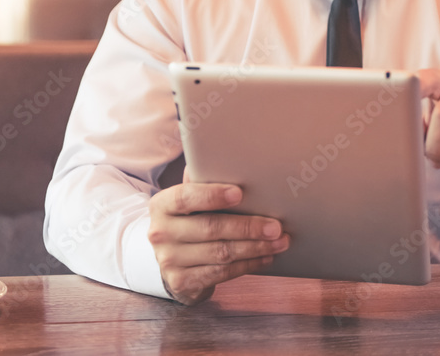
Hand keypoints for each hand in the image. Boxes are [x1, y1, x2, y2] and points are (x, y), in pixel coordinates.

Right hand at [148, 169, 289, 304]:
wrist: (169, 260)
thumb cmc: (188, 221)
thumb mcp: (189, 201)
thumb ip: (202, 181)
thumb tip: (228, 158)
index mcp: (162, 205)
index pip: (186, 197)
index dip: (212, 195)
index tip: (239, 193)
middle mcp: (161, 233)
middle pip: (210, 228)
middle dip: (248, 227)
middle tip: (276, 226)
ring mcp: (170, 260)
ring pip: (220, 253)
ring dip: (255, 247)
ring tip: (279, 241)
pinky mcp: (182, 282)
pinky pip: (222, 273)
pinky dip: (248, 265)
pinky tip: (265, 257)